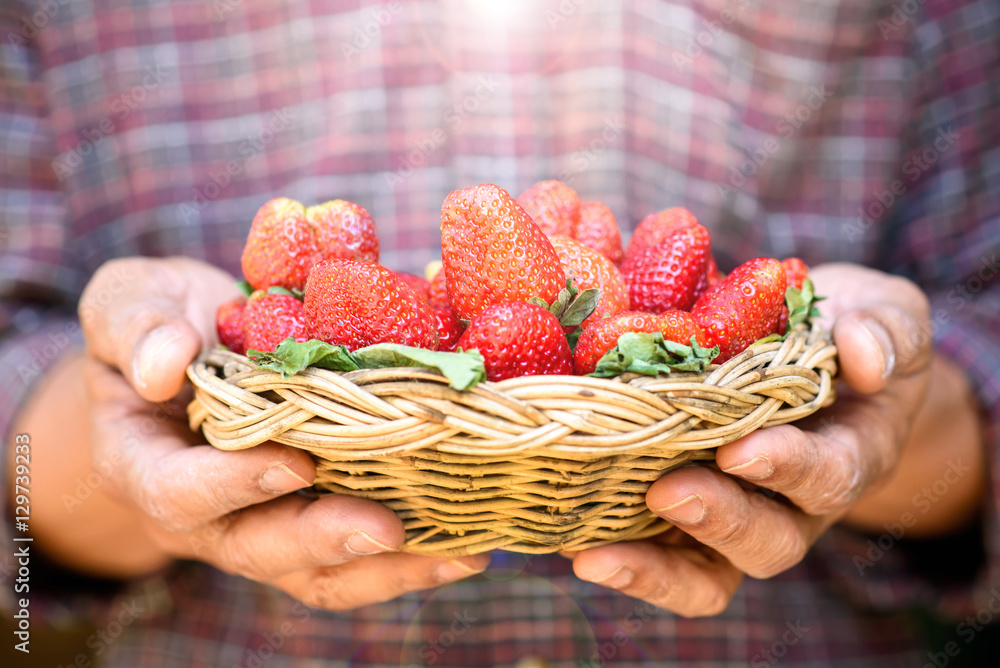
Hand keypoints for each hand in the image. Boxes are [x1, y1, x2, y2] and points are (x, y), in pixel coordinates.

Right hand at [77, 257, 487, 608]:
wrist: (190, 351)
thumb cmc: (160, 324)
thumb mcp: (131, 302)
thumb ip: (135, 326)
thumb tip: (163, 366)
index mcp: (146, 463)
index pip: (178, 493)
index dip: (233, 485)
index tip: (294, 462)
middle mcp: (205, 514)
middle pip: (259, 549)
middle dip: (325, 541)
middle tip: (387, 529)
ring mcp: (262, 524)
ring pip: (317, 571)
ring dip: (386, 570)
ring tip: (459, 554)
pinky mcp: (311, 519)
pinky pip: (355, 557)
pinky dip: (410, 557)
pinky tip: (468, 545)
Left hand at [570, 263, 980, 615]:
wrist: (807, 353)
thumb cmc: (844, 333)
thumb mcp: (884, 314)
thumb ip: (887, 328)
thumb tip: (862, 356)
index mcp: (848, 455)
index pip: (828, 477)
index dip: (788, 469)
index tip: (741, 449)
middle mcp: (792, 504)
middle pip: (767, 541)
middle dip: (717, 519)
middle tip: (666, 491)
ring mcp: (736, 518)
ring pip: (707, 572)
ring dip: (653, 567)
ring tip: (593, 554)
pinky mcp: (685, 517)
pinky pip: (660, 557)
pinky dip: (621, 558)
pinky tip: (572, 547)